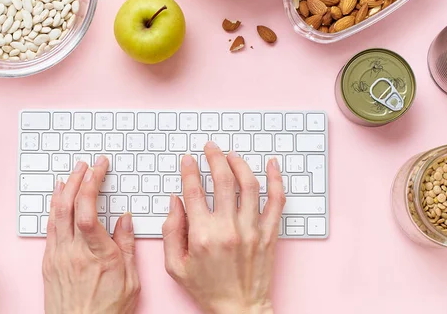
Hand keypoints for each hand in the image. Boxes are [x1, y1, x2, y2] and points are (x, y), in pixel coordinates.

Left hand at [42, 156, 139, 313]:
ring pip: (55, 214)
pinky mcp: (48, 263)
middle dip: (77, 179)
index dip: (91, 183)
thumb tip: (125, 219)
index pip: (88, 209)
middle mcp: (73, 252)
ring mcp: (57, 256)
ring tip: (71, 174)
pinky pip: (49, 228)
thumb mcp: (130, 280)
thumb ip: (126, 246)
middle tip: (86, 165)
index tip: (99, 167)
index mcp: (97, 254)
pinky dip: (54, 209)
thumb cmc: (107, 311)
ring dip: (63, 190)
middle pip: (68, 205)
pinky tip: (58, 201)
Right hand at [162, 142, 285, 313]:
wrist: (238, 309)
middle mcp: (228, 229)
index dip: (189, 170)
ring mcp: (251, 230)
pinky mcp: (268, 234)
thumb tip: (175, 201)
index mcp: (202, 235)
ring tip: (232, 154)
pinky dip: (276, 180)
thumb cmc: (207, 289)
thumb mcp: (175, 265)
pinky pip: (276, 201)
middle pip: (222, 180)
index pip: (194, 191)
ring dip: (240, 163)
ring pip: (249, 185)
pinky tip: (272, 166)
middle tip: (210, 148)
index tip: (188, 160)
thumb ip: (170, 231)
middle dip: (214, 157)